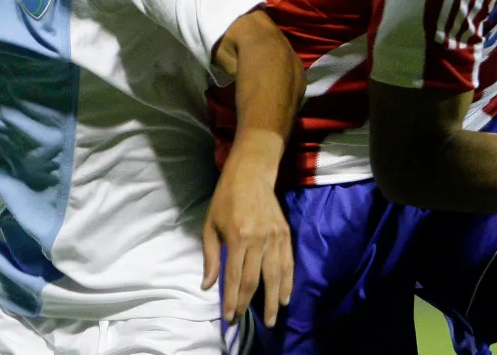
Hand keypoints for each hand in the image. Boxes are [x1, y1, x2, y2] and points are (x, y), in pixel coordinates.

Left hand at [200, 151, 293, 327]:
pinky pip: (288, 263)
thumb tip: (208, 285)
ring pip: (275, 275)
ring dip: (272, 300)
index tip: (229, 317)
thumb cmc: (225, 199)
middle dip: (248, 304)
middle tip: (246, 321)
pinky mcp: (285, 234)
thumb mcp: (210, 225)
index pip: (234, 277)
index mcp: (237, 237)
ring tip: (271, 319)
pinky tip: (284, 297)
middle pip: (254, 280)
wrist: (251, 174)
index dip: (232, 300)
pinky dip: (287, 282)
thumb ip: (211, 257)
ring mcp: (274, 237)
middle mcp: (258, 239)